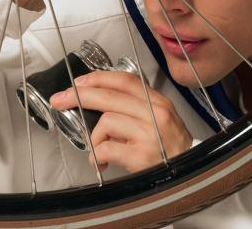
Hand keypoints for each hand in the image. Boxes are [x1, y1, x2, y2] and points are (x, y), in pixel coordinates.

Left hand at [49, 70, 192, 172]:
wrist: (190, 174)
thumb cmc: (173, 149)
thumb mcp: (162, 119)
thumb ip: (137, 107)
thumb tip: (101, 101)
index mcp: (158, 102)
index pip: (125, 80)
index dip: (99, 78)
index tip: (79, 82)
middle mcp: (155, 113)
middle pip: (110, 97)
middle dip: (79, 96)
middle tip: (61, 99)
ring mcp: (148, 134)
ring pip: (106, 121)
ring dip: (94, 138)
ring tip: (97, 149)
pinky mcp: (141, 156)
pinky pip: (106, 148)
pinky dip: (97, 156)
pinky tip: (102, 163)